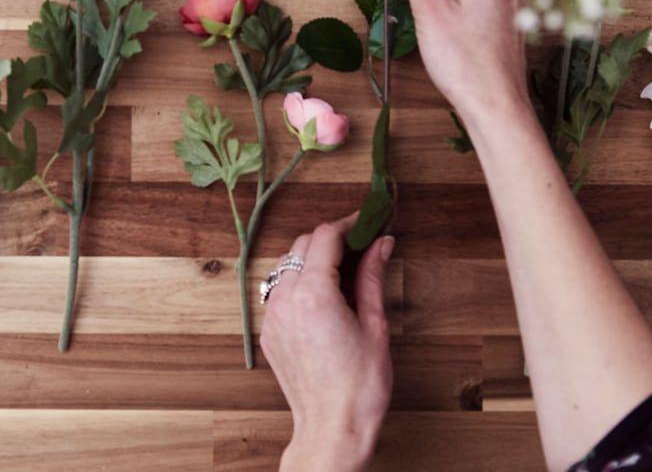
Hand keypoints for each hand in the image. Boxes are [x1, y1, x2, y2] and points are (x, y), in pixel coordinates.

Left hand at [262, 215, 393, 471]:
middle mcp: (286, 300)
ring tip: (342, 273)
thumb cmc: (360, 385)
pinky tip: (323, 299)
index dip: (347, 224)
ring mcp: (273, 316)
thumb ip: (372, 278)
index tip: (365, 222)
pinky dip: (298, 284)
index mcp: (315, 294)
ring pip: (286, 267)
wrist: (332, 428)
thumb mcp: (375, 326)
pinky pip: (280, 293)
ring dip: (311, 260)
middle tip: (359, 246)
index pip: (325, 237)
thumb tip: (381, 243)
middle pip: (302, 246)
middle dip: (330, 240)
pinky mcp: (269, 333)